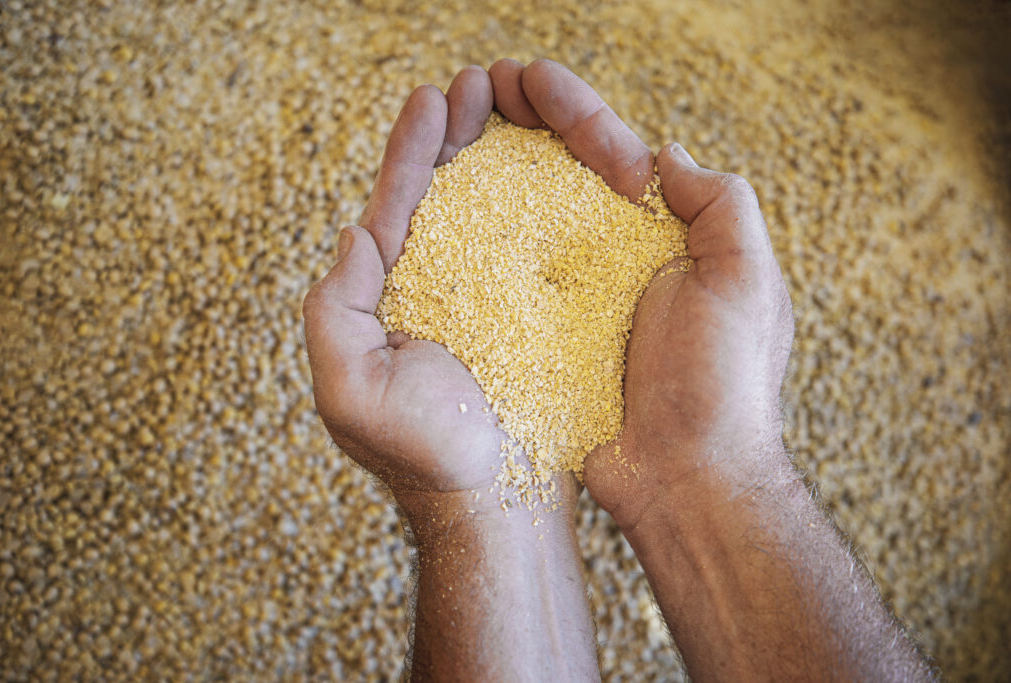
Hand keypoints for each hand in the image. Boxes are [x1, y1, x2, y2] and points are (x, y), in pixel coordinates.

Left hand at [304, 66, 601, 679]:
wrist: (491, 500)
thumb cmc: (423, 452)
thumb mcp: (349, 388)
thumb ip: (335, 311)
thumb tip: (357, 232)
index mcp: (391, 294)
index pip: (398, 203)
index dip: (413, 148)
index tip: (433, 97)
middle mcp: (437, 287)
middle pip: (443, 192)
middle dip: (456, 135)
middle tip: (474, 86)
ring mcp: (487, 297)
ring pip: (490, 209)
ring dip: (497, 153)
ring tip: (508, 103)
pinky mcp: (534, 313)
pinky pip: (537, 246)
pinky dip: (542, 200)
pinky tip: (554, 166)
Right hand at [492, 59, 792, 529]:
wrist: (684, 480)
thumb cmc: (723, 382)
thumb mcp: (747, 282)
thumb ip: (720, 207)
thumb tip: (663, 153)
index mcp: (663, 239)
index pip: (610, 153)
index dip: (568, 110)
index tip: (524, 80)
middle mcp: (614, 262)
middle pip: (557, 178)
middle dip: (515, 128)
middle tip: (470, 91)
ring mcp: (573, 302)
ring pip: (522, 225)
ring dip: (485, 176)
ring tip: (445, 132)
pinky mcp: (541, 342)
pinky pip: (502, 286)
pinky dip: (474, 248)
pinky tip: (441, 215)